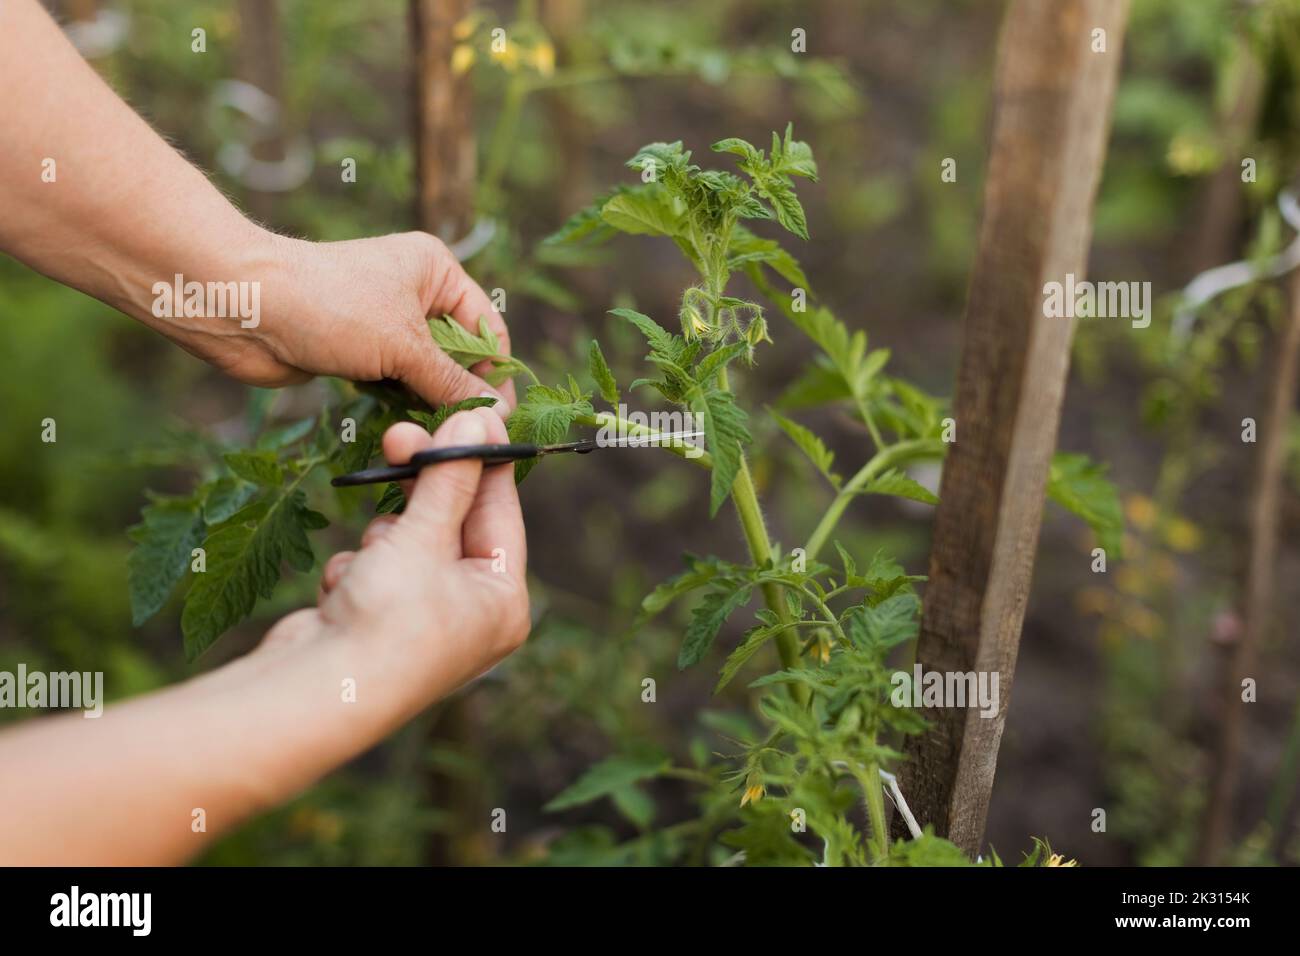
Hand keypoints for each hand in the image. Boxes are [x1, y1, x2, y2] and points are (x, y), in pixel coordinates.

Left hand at [180, 230, 515, 413]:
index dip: (496, 374)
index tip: (499, 420)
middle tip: (466, 434)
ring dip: (429, 403)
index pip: (487, 329)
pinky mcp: (359, 352)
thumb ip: (452, 383)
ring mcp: (385, 324)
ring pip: (427, 374)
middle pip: (460, 355)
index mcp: (436, 271)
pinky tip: (403, 425)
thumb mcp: (404, 346)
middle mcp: (415, 293)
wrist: (244, 308)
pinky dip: (401, 406)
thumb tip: (495, 415)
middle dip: (462, 392)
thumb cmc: (329, 306)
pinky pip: (396, 385)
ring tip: (433, 432)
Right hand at [265, 407, 529, 717]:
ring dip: (382, 540)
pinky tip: (343, 596)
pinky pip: (374, 568)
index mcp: (504, 601)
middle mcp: (471, 614)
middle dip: (420, 492)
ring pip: (406, 541)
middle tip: (399, 437)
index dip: (478, 459)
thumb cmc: (385, 622)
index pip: (500, 510)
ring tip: (368, 566)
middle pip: (451, 522)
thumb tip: (479, 418)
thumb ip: (449, 477)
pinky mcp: (378, 622)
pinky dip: (356, 571)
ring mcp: (423, 621)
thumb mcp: (423, 537)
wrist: (312, 696)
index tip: (463, 412)